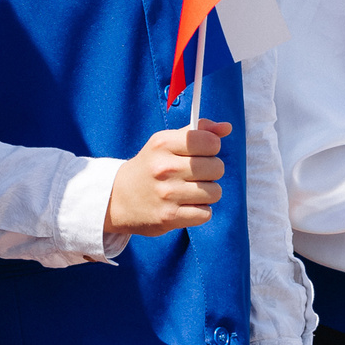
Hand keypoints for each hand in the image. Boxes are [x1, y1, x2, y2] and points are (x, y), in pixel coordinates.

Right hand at [106, 120, 231, 238]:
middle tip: (196, 174)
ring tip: (191, 191)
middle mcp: (164, 168)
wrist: (117, 198)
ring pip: (215, 192)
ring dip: (207, 193)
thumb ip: (196, 131)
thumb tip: (227, 128)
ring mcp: (167, 194)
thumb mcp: (165, 142)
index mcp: (163, 144)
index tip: (201, 153)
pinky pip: (206, 213)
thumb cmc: (149, 167)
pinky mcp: (169, 217)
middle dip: (212, 171)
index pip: (210, 142)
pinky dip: (200, 211)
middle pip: (217, 168)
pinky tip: (186, 206)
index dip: (212, 147)